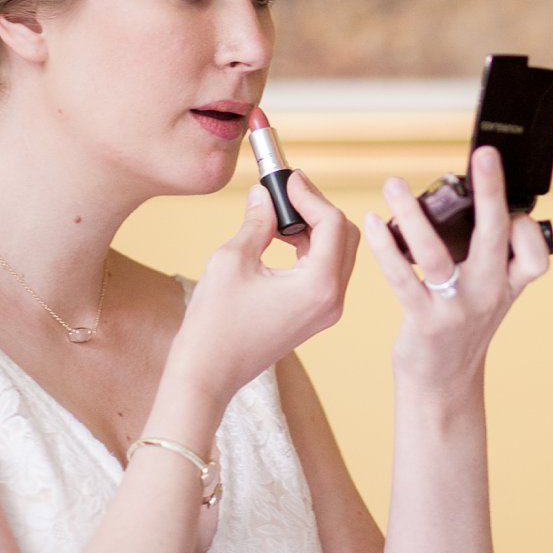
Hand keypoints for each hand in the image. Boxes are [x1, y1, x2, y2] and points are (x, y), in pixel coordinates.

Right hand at [173, 171, 359, 401]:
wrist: (208, 374)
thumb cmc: (215, 322)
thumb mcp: (232, 259)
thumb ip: (257, 221)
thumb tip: (265, 194)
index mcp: (319, 285)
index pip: (332, 223)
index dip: (309, 194)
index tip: (286, 178)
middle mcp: (333, 299)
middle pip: (345, 235)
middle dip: (317, 207)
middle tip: (285, 190)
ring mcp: (327, 311)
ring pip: (337, 252)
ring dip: (314, 226)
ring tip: (278, 212)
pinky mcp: (315, 315)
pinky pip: (325, 270)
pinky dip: (309, 248)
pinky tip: (279, 238)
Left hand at [363, 145, 550, 391]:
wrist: (443, 384)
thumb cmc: (462, 326)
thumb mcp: (488, 293)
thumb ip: (489, 254)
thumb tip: (469, 199)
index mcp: (509, 285)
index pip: (534, 252)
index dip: (526, 227)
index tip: (511, 207)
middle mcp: (489, 295)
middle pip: (494, 236)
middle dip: (491, 192)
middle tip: (484, 155)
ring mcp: (458, 309)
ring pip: (437, 254)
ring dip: (412, 215)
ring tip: (394, 185)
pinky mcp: (426, 322)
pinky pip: (404, 278)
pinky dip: (386, 248)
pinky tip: (372, 223)